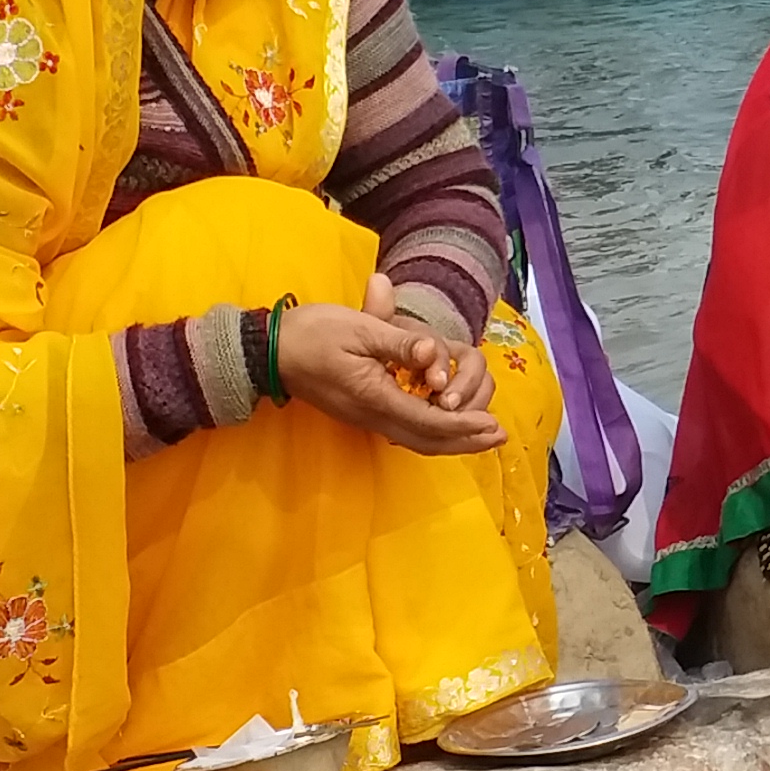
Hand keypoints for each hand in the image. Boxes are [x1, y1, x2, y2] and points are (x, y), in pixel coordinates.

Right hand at [279, 277, 505, 455]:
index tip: (492, 426)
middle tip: (499, 436)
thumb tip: (431, 352)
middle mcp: (373, 415)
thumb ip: (398, 343)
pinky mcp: (362, 412)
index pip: (429, 420)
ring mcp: (366, 417)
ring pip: (416, 439)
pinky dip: (432, 431)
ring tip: (480, 434)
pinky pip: (404, 430)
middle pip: (427, 440)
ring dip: (451, 439)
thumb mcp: (357, 329)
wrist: (271, 352)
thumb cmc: (313, 334)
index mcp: (376, 396)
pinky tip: (445, 421)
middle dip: (466, 441)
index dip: (464, 425)